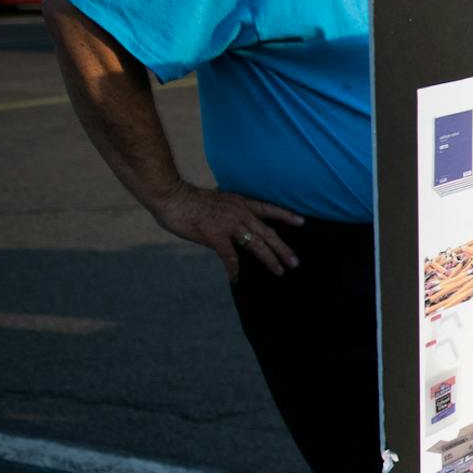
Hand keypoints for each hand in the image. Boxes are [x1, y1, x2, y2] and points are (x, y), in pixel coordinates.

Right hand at [150, 181, 303, 281]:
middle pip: (268, 233)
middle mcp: (239, 213)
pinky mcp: (215, 235)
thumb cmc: (187, 200)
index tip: (302, 221)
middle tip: (295, 262)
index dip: (285, 215)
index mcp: (239, 203)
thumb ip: (229, 215)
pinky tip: (236, 278)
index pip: (268, 208)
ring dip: (270, 259)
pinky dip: (234, 269)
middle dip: (283, 248)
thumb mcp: (217, 202)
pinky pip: (230, 257)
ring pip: (257, 245)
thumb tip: (235, 231)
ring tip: (280, 271)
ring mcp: (229, 224)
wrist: (170, 195)